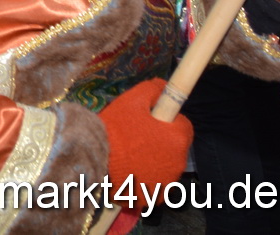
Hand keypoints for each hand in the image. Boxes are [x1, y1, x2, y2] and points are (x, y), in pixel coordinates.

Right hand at [98, 78, 192, 194]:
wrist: (96, 161)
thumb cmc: (115, 129)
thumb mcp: (130, 101)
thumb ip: (151, 90)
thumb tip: (163, 84)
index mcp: (178, 138)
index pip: (183, 125)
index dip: (167, 120)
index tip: (151, 120)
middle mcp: (180, 161)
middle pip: (175, 145)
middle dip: (161, 139)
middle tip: (137, 135)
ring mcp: (169, 181)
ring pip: (166, 163)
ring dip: (155, 157)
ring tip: (130, 152)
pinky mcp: (157, 195)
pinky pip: (157, 180)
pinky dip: (147, 174)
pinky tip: (130, 169)